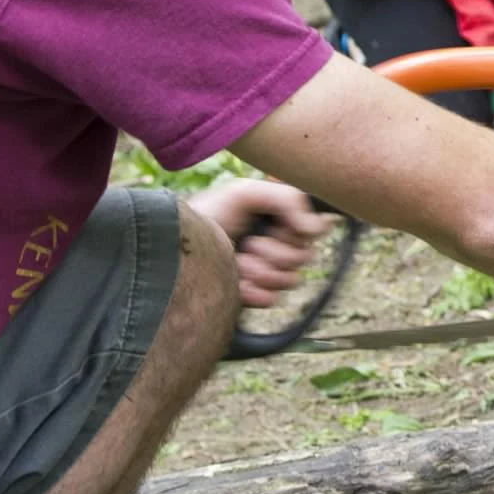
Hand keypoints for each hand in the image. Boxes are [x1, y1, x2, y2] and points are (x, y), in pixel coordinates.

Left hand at [186, 179, 333, 308]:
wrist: (175, 252)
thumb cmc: (206, 217)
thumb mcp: (244, 194)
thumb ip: (287, 199)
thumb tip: (318, 228)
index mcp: (276, 220)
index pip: (312, 230)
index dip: (297, 231)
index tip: (277, 225)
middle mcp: (274, 246)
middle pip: (304, 257)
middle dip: (275, 252)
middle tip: (249, 244)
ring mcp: (264, 274)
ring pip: (291, 280)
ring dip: (262, 271)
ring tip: (238, 263)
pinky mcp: (253, 297)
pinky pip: (273, 299)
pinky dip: (254, 291)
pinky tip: (237, 284)